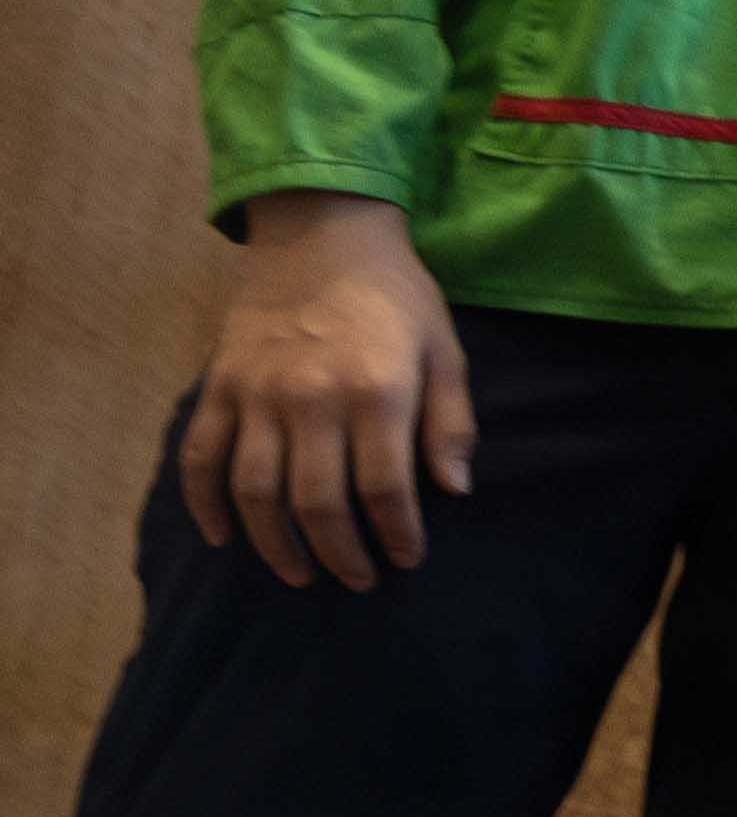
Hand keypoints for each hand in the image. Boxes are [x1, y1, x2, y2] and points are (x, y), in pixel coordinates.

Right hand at [183, 192, 476, 586]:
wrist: (321, 236)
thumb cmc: (395, 298)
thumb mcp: (444, 350)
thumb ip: (450, 422)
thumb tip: (455, 490)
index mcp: (376, 391)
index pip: (385, 488)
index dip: (396, 534)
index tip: (406, 560)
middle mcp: (311, 398)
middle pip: (316, 501)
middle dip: (339, 553)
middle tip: (357, 581)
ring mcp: (256, 394)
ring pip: (254, 491)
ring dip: (275, 544)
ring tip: (300, 574)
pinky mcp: (218, 387)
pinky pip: (200, 457)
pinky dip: (203, 504)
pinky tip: (223, 539)